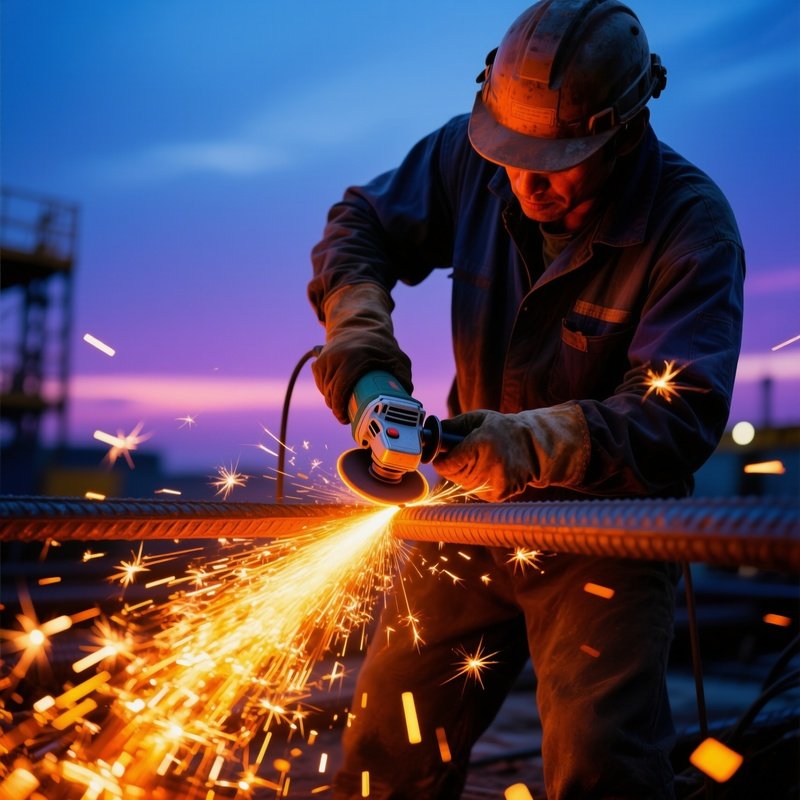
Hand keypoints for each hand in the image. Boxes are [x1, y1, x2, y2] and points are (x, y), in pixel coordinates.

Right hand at [311, 283, 412, 422]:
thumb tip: (406, 400)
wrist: (362, 326)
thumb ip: (403, 378)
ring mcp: (326, 357)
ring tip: (343, 406)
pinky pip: (320, 382)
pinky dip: (327, 391)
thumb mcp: (397, 359)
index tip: (345, 419)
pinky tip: (337, 394)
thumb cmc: (381, 346)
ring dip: (332, 401)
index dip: (340, 408)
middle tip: (346, 416)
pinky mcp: (320, 359)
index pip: (341, 389)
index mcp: (355, 357)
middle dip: (337, 408)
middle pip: (331, 392)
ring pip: (324, 389)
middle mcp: (337, 356)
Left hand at [433, 404, 589, 501]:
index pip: (447, 463)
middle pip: (453, 475)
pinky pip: (476, 491)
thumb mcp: (477, 419)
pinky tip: (490, 470)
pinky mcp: (500, 494)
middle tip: (464, 456)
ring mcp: (496, 482)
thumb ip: (451, 426)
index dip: (441, 461)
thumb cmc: (502, 429)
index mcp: (482, 444)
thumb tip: (429, 434)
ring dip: (465, 474)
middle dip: (453, 466)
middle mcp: (489, 465)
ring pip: (463, 485)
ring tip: (480, 461)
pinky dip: (478, 483)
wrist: (535, 446)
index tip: (441, 457)